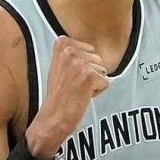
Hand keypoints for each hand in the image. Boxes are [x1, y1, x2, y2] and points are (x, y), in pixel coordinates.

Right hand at [26, 36, 108, 159]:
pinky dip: (97, 92)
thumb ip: (73, 53)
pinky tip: (82, 96)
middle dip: (90, 73)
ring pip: (102, 70)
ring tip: (77, 90)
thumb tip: (91, 48)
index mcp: (61, 44)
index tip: (68, 75)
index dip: (83, 64)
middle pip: (97, 59)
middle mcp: (69, 51)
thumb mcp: (59, 64)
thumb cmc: (59, 93)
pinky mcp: (89, 76)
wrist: (53, 116)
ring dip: (93, 82)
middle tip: (73, 84)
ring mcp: (79, 63)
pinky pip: (106, 82)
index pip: (89, 48)